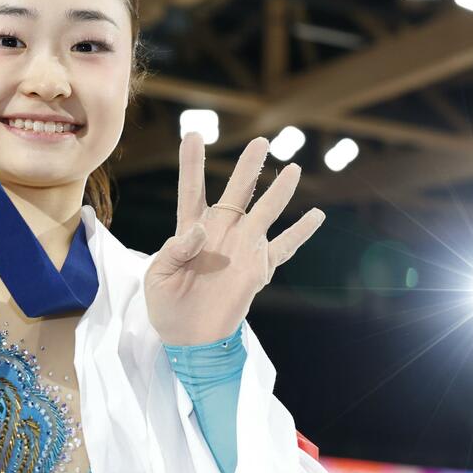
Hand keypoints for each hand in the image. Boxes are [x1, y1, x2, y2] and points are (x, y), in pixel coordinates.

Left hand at [145, 132, 325, 345]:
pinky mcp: (258, 269)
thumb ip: (174, 250)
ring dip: (279, 192)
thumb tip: (200, 231)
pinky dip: (301, 233)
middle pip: (236, 192)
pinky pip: (284, 247)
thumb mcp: (157, 276)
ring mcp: (242, 248)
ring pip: (264, 213)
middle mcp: (220, 232)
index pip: (192, 190)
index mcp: (191, 228)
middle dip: (248, 167)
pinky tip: (316, 216)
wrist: (188, 338)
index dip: (192, 163)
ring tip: (293, 169)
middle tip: (261, 142)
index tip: (193, 134)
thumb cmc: (166, 304)